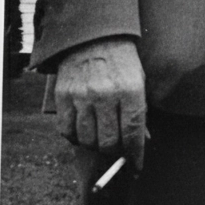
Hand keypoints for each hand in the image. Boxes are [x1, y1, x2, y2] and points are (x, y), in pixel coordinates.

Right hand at [54, 36, 146, 169]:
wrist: (94, 36)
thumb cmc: (122, 62)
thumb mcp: (139, 82)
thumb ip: (139, 112)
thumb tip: (140, 143)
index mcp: (130, 90)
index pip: (133, 134)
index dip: (135, 156)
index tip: (136, 168)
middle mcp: (105, 95)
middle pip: (109, 142)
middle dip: (116, 152)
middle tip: (118, 150)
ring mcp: (81, 96)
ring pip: (87, 140)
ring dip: (96, 145)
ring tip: (101, 138)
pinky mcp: (63, 96)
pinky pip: (67, 130)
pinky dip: (76, 137)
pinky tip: (84, 131)